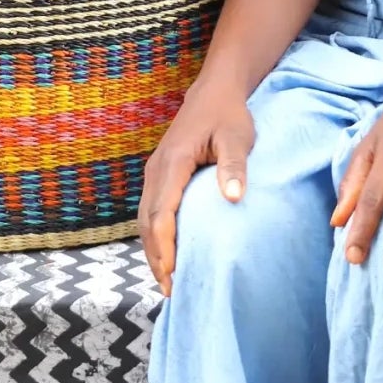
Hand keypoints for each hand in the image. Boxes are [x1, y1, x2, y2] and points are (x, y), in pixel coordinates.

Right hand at [138, 80, 254, 296]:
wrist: (214, 91)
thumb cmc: (229, 114)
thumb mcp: (237, 137)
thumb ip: (234, 166)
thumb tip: (233, 197)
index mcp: (174, 161)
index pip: (162, 210)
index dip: (166, 245)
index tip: (173, 273)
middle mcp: (157, 168)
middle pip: (148, 221)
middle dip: (156, 257)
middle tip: (171, 290)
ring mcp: (155, 171)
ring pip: (145, 218)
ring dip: (153, 250)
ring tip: (168, 282)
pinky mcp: (159, 174)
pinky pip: (150, 211)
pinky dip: (155, 236)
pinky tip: (167, 254)